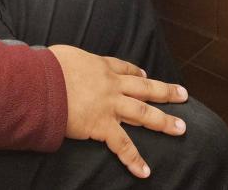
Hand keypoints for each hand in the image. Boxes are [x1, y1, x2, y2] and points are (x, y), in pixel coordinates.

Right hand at [49, 45, 187, 179]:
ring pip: (143, 113)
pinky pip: (122, 145)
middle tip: (183, 95)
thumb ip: (72, 63)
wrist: (44, 82)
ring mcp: (110, 106)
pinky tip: (145, 171)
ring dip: (164, 121)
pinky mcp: (102, 125)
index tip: (145, 75)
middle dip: (166, 91)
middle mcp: (111, 85)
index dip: (137, 73)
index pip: (124, 69)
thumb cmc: (49, 67)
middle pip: (145, 87)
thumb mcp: (65, 56)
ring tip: (181, 128)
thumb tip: (65, 66)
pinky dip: (134, 158)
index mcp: (101, 66)